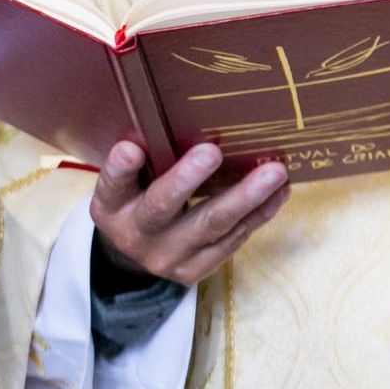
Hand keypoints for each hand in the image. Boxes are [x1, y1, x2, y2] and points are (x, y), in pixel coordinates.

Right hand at [90, 141, 288, 286]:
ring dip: (246, 198)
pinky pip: (231, 242)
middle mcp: (135, 235)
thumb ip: (146, 158)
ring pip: (210, 226)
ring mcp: (167, 257)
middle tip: (212, 152)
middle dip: (188, 180)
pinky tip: (278, 193)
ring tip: (274, 173)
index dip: (120, 168)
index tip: (131, 149)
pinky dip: (257, 216)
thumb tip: (185, 117)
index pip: (112, 185)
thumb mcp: (129, 182)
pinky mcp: (194, 271)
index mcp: (111, 207)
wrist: (138, 255)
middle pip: (162, 208)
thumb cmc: (139, 200)